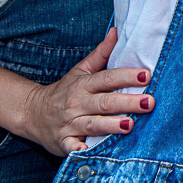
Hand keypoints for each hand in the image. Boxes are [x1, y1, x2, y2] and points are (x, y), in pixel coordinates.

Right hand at [19, 27, 153, 154]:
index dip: (126, 76)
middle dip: (127, 102)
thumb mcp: (81, 70)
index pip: (107, 78)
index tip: (146, 75)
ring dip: (111, 125)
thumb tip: (117, 31)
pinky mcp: (63, 142)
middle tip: (149, 102)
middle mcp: (77, 103)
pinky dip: (79, 149)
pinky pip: (72, 146)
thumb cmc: (65, 91)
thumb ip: (101, 53)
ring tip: (130, 125)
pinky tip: (89, 150)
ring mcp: (70, 123)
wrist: (32, 113)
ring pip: (93, 124)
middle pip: (105, 102)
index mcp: (84, 84)